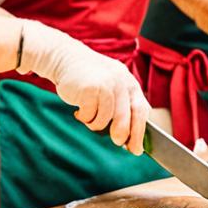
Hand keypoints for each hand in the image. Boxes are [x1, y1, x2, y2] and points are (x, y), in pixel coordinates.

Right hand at [18, 21, 147, 154]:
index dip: (139, 131)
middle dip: (123, 135)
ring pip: (105, 119)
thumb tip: (128, 136)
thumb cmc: (89, 78)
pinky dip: (84, 118)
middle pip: (126, 117)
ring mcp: (106, 84)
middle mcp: (120, 82)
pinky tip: (79, 110)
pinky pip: (90, 115)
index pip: (141, 110)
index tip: (136, 148)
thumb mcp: (111, 86)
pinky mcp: (90, 88)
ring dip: (96, 124)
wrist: (65, 59)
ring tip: (88, 117)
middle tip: (117, 143)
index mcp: (129, 82)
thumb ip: (122, 105)